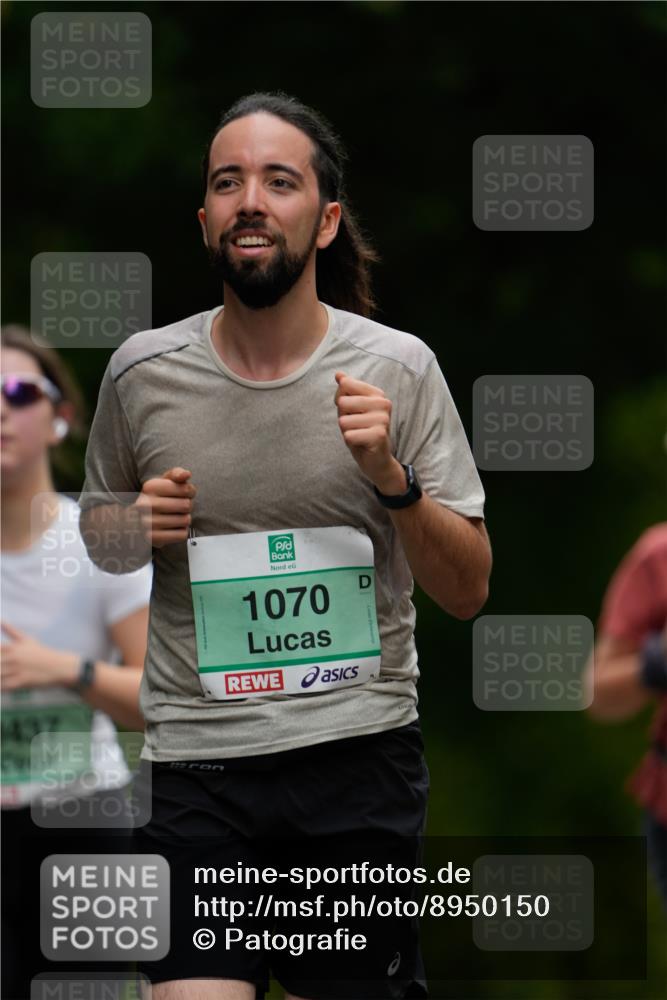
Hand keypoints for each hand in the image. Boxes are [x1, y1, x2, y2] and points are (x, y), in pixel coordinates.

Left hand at [0, 621, 78, 690]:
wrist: (58, 666)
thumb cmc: (41, 653)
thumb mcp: (27, 640)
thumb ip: (11, 630)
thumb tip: (1, 620)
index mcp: (13, 647)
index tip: (0, 658)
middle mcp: (14, 658)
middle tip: (3, 665)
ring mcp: (17, 670)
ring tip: (4, 674)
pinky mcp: (21, 682)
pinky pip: (4, 686)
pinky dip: (1, 687)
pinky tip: (4, 685)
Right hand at [133, 467, 196, 546]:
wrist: (135, 519)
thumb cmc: (157, 497)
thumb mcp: (164, 482)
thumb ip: (177, 474)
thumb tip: (187, 474)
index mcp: (150, 487)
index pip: (186, 489)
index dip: (190, 492)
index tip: (183, 493)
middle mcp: (146, 504)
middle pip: (186, 505)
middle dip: (187, 506)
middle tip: (179, 507)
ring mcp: (147, 522)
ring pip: (185, 521)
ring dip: (184, 519)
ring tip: (175, 517)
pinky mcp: (153, 538)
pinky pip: (182, 535)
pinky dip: (181, 532)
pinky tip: (173, 528)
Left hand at [334, 372, 406, 493]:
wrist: (376, 460)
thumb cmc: (362, 432)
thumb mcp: (350, 410)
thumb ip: (345, 391)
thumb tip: (338, 374)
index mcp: (377, 394)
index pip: (345, 385)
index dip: (341, 401)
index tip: (352, 412)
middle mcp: (383, 403)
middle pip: (343, 403)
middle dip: (344, 418)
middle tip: (357, 427)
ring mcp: (383, 419)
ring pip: (344, 421)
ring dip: (347, 432)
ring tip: (360, 435)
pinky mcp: (379, 435)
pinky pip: (348, 435)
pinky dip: (351, 442)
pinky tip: (362, 444)